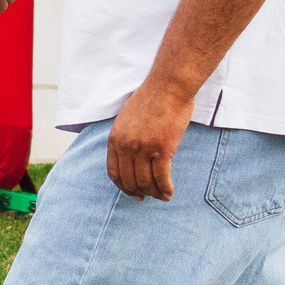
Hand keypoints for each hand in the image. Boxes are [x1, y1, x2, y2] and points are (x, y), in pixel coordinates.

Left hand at [106, 75, 193, 199]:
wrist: (168, 86)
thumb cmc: (151, 99)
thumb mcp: (126, 119)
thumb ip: (125, 138)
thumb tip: (130, 158)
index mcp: (115, 139)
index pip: (114, 173)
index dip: (123, 187)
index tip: (133, 193)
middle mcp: (126, 146)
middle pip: (129, 181)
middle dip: (139, 193)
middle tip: (148, 197)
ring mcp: (143, 148)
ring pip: (146, 182)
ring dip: (154, 193)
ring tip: (162, 196)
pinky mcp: (162, 149)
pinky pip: (162, 177)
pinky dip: (165, 189)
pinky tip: (170, 192)